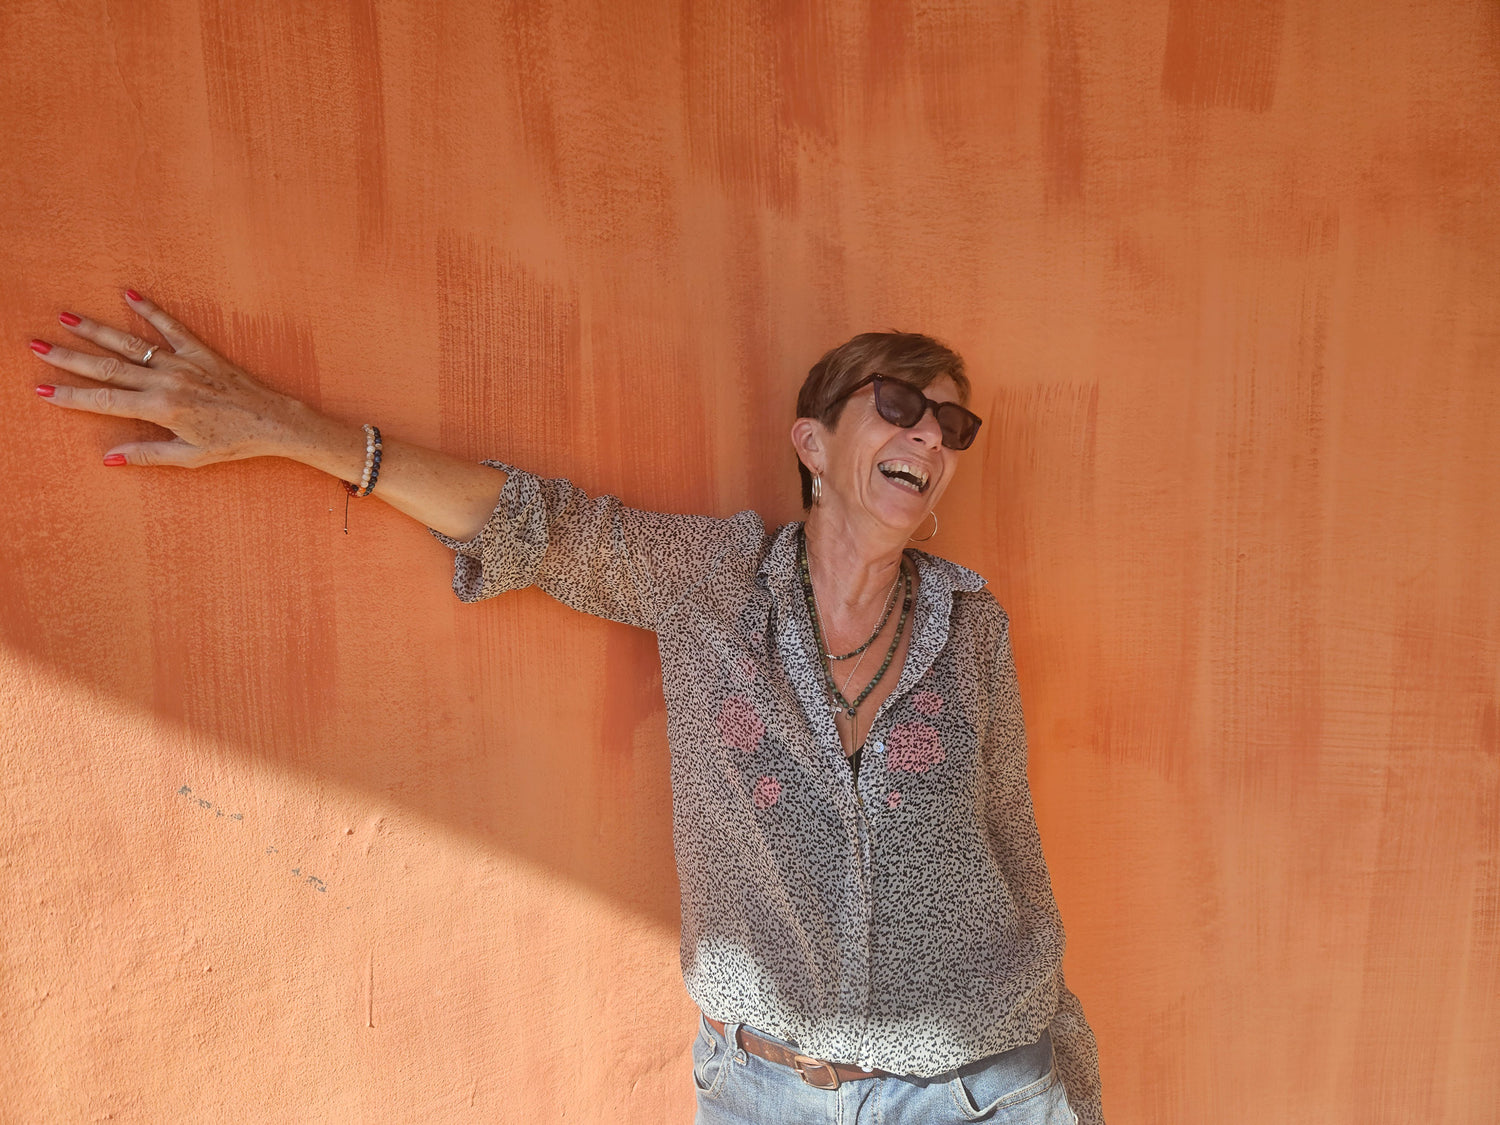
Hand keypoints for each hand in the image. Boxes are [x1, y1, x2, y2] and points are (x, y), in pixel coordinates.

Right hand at [31, 289, 307, 466]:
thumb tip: (109, 459)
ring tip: (66, 316)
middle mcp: (167, 381)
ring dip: (96, 330)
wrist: (273, 421)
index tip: (43, 389)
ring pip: (131, 343)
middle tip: (36, 345)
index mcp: (160, 409)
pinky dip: (150, 310)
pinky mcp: (201, 351)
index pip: (104, 400)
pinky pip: (171, 327)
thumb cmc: (233, 443)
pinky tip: (129, 294)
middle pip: (107, 366)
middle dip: (69, 357)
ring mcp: (183, 363)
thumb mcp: (190, 457)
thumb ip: (147, 454)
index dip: (71, 396)